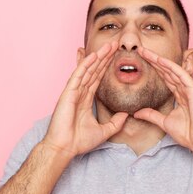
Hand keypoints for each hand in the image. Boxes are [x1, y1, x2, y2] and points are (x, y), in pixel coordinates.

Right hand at [43, 42, 127, 157]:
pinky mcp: (68, 93)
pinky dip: (85, 65)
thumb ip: (115, 123)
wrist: (65, 148)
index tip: (115, 56)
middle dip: (104, 57)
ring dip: (97, 57)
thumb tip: (126, 115)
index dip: (106, 66)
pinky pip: (78, 76)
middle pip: (94, 70)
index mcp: (85, 99)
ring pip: (87, 70)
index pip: (97, 78)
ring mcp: (73, 92)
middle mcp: (79, 93)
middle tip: (114, 45)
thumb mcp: (104, 131)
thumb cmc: (79, 141)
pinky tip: (93, 56)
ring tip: (108, 46)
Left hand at [134, 47, 192, 153]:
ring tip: (146, 52)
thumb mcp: (164, 122)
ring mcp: (191, 89)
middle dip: (154, 61)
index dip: (155, 69)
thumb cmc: (188, 134)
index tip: (142, 61)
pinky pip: (182, 75)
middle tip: (141, 51)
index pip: (166, 78)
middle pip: (168, 72)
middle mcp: (186, 90)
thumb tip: (137, 113)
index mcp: (181, 96)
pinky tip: (160, 60)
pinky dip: (171, 67)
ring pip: (173, 70)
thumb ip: (151, 115)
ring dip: (159, 60)